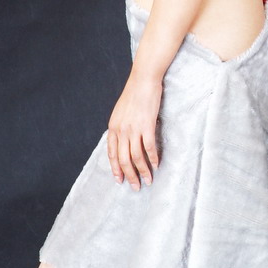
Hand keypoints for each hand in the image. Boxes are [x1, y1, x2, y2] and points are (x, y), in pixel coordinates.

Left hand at [107, 70, 161, 190]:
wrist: (143, 80)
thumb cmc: (134, 95)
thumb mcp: (120, 112)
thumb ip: (120, 127)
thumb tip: (123, 141)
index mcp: (113, 128)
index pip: (111, 154)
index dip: (115, 169)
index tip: (119, 180)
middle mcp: (121, 130)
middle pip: (123, 159)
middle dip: (129, 176)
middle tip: (136, 187)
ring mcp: (134, 129)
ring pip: (136, 157)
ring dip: (142, 171)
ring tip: (148, 181)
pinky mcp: (147, 126)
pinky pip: (149, 148)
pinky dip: (153, 159)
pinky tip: (156, 165)